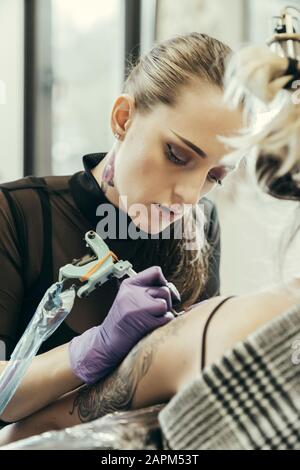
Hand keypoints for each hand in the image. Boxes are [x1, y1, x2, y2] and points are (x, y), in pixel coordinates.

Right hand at [68, 266, 180, 383]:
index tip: (160, 293)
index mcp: (129, 284)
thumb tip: (173, 291)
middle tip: (153, 313)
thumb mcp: (130, 299)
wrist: (106, 343)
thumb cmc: (122, 323)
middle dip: (166, 302)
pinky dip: (163, 323)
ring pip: (166, 303)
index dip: (163, 282)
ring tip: (149, 319)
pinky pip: (167, 317)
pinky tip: (150, 327)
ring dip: (164, 314)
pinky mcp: (143, 320)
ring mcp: (137, 306)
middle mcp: (132, 292)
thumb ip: (148, 291)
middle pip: (165, 289)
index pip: (156, 271)